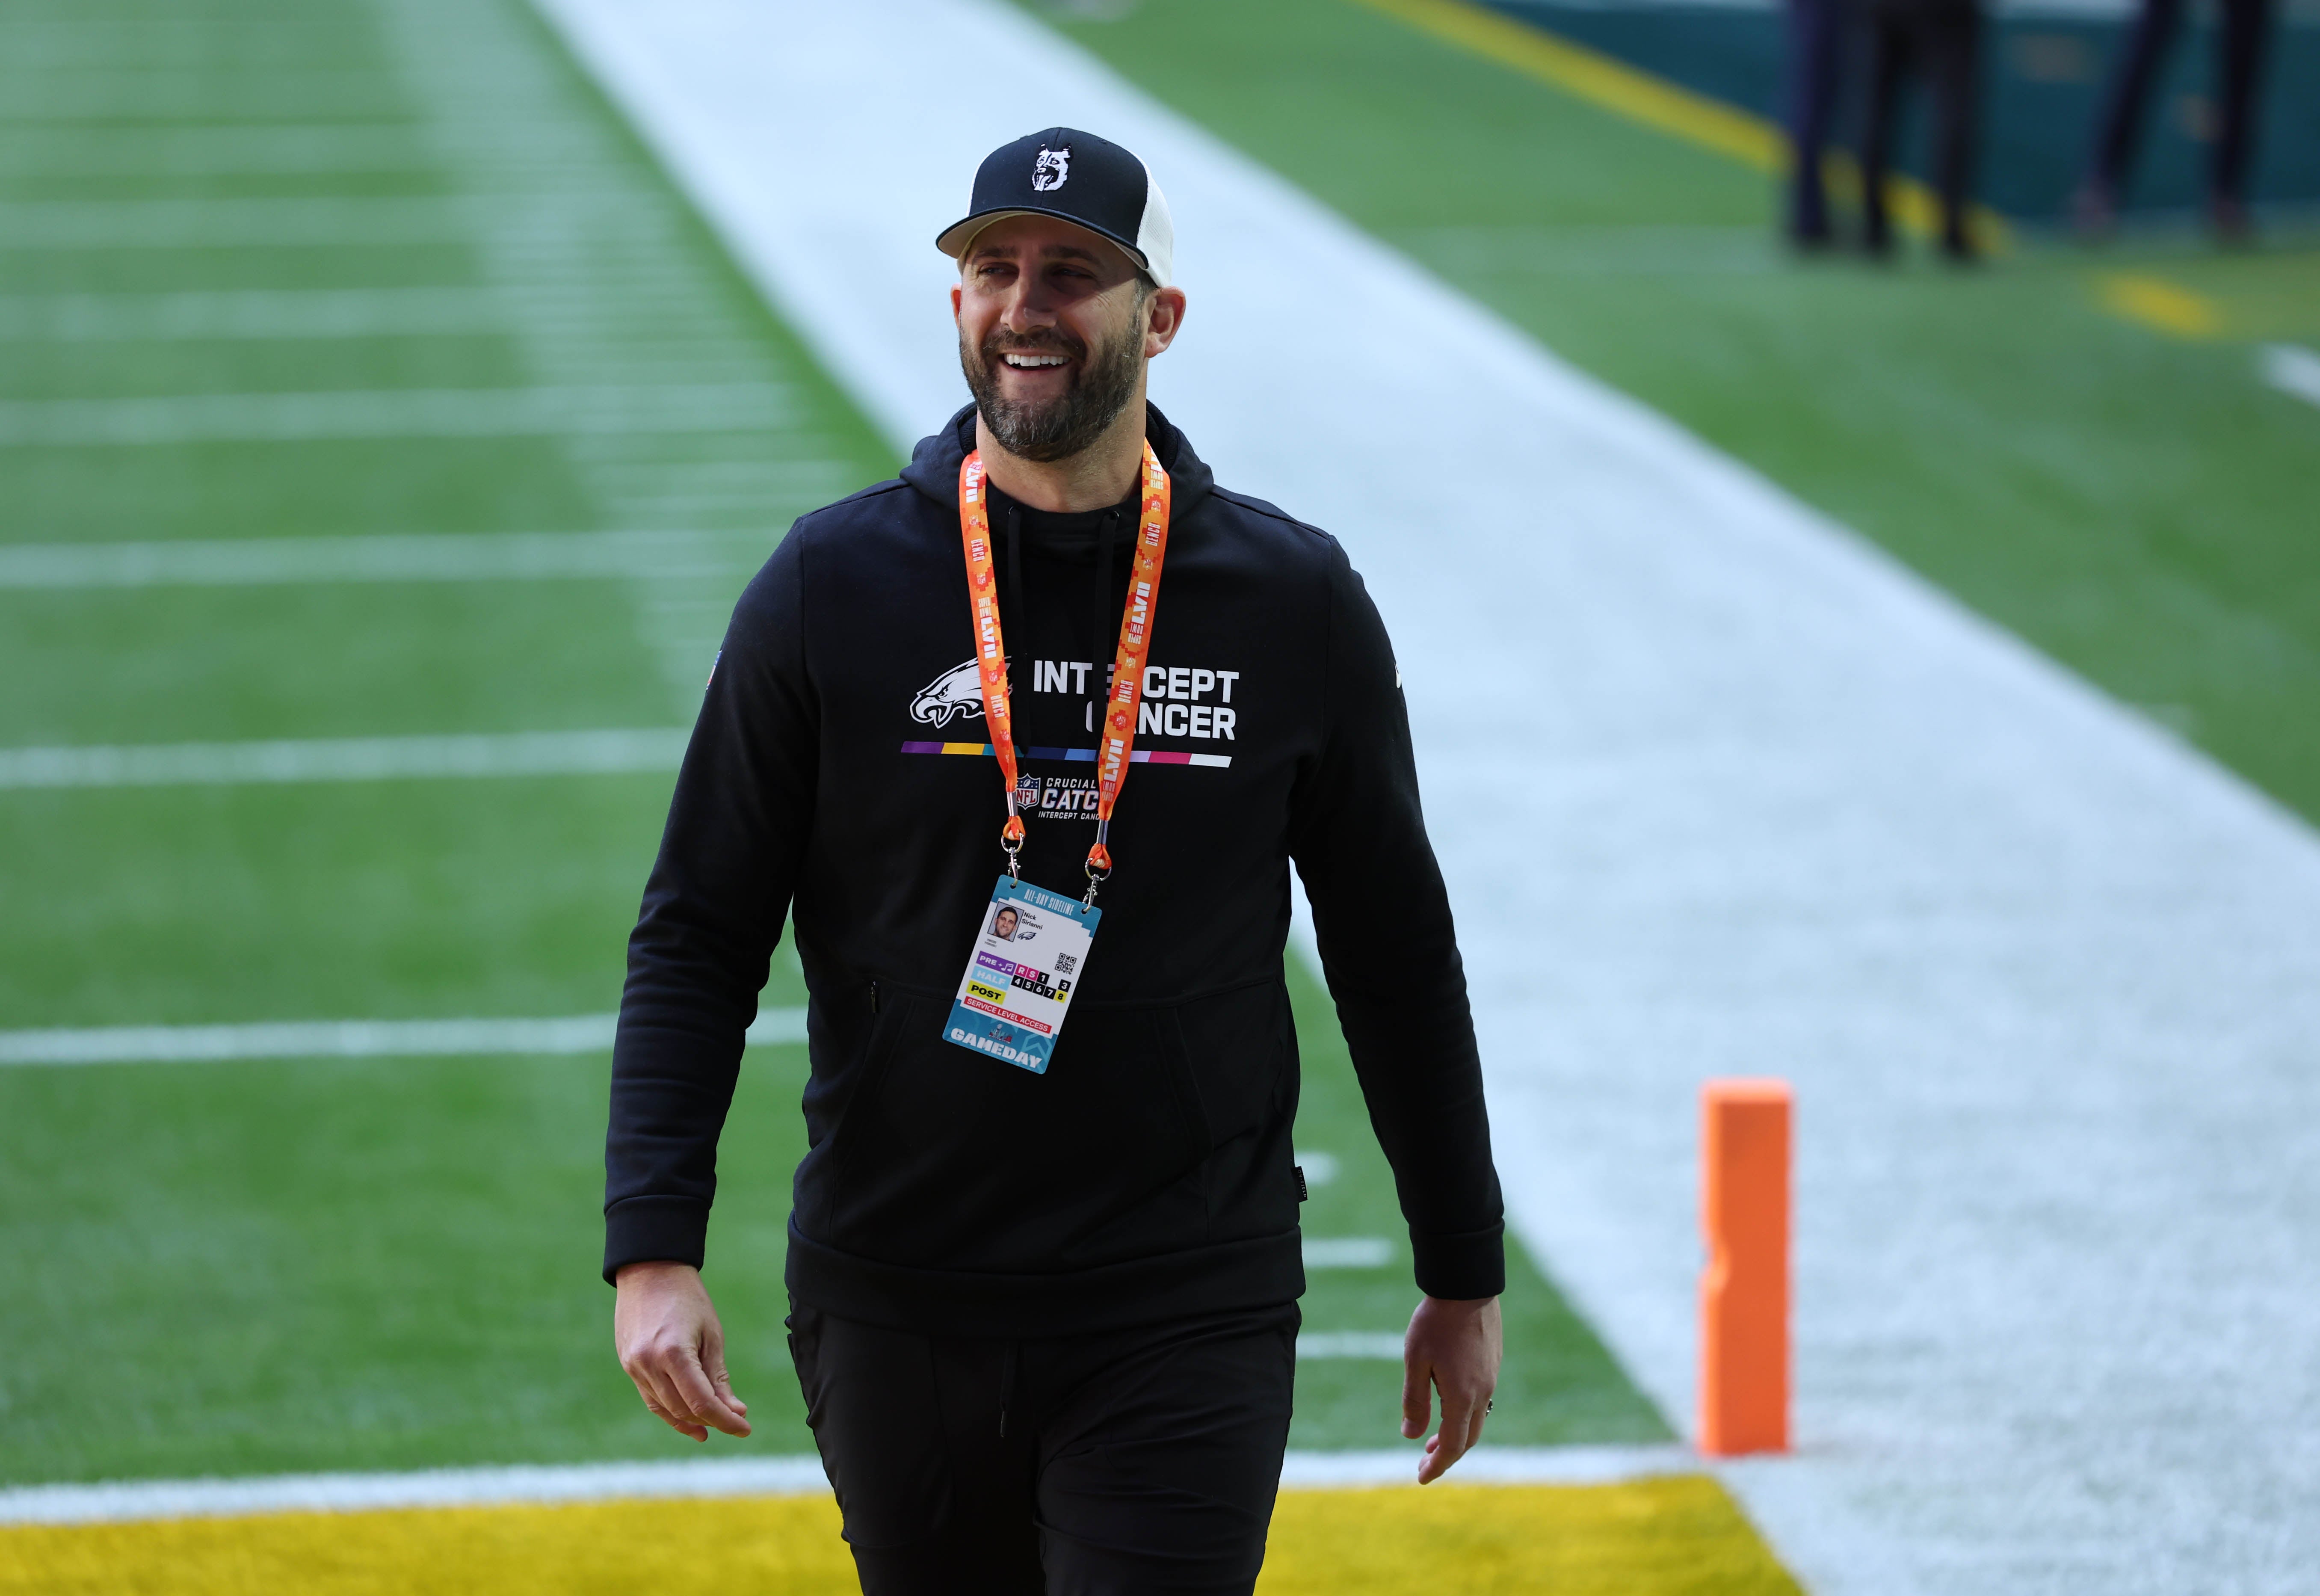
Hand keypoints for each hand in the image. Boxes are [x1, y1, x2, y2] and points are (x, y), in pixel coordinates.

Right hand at [613, 1261, 750, 1441]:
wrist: (650, 1272)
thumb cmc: (688, 1299)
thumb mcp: (711, 1335)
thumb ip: (719, 1377)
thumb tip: (735, 1412)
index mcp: (673, 1353)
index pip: (702, 1402)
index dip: (725, 1421)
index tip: (745, 1428)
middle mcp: (648, 1364)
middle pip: (684, 1409)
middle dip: (712, 1420)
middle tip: (736, 1421)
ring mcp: (634, 1367)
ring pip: (666, 1409)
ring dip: (691, 1420)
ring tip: (714, 1425)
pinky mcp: (628, 1365)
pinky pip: (651, 1399)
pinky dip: (670, 1412)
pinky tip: (689, 1421)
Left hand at [1401, 1294, 1501, 1482]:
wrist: (1467, 1285)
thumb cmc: (1435, 1322)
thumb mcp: (1415, 1361)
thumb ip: (1415, 1401)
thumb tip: (1411, 1436)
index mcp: (1462, 1396)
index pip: (1453, 1446)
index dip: (1437, 1465)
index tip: (1422, 1477)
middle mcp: (1482, 1392)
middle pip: (1468, 1438)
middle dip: (1447, 1454)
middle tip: (1425, 1461)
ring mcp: (1491, 1377)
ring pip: (1476, 1419)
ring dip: (1456, 1434)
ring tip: (1434, 1438)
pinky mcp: (1493, 1363)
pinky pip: (1481, 1400)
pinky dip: (1464, 1414)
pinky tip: (1448, 1405)